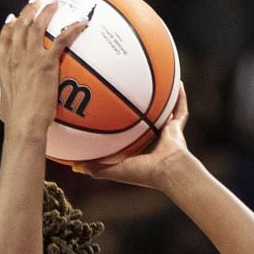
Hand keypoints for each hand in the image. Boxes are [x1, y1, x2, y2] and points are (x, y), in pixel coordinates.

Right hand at [0, 0, 89, 129]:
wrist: (24, 124)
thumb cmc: (14, 121)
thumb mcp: (1, 109)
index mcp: (5, 67)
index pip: (4, 41)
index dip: (8, 27)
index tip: (12, 17)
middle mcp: (15, 57)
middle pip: (20, 26)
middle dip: (28, 10)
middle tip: (36, 0)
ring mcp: (30, 58)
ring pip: (37, 27)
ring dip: (46, 12)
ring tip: (53, 2)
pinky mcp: (46, 63)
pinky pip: (61, 40)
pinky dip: (72, 29)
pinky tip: (82, 22)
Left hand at [70, 85, 191, 187]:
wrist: (168, 171)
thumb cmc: (142, 172)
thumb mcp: (113, 170)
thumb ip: (94, 168)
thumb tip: (73, 167)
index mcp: (140, 150)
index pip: (129, 135)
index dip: (121, 125)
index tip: (110, 113)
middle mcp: (154, 140)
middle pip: (146, 120)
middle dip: (140, 108)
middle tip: (130, 90)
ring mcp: (167, 133)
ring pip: (164, 111)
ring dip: (161, 98)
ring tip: (155, 81)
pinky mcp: (177, 128)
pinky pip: (180, 108)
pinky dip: (180, 96)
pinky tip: (177, 81)